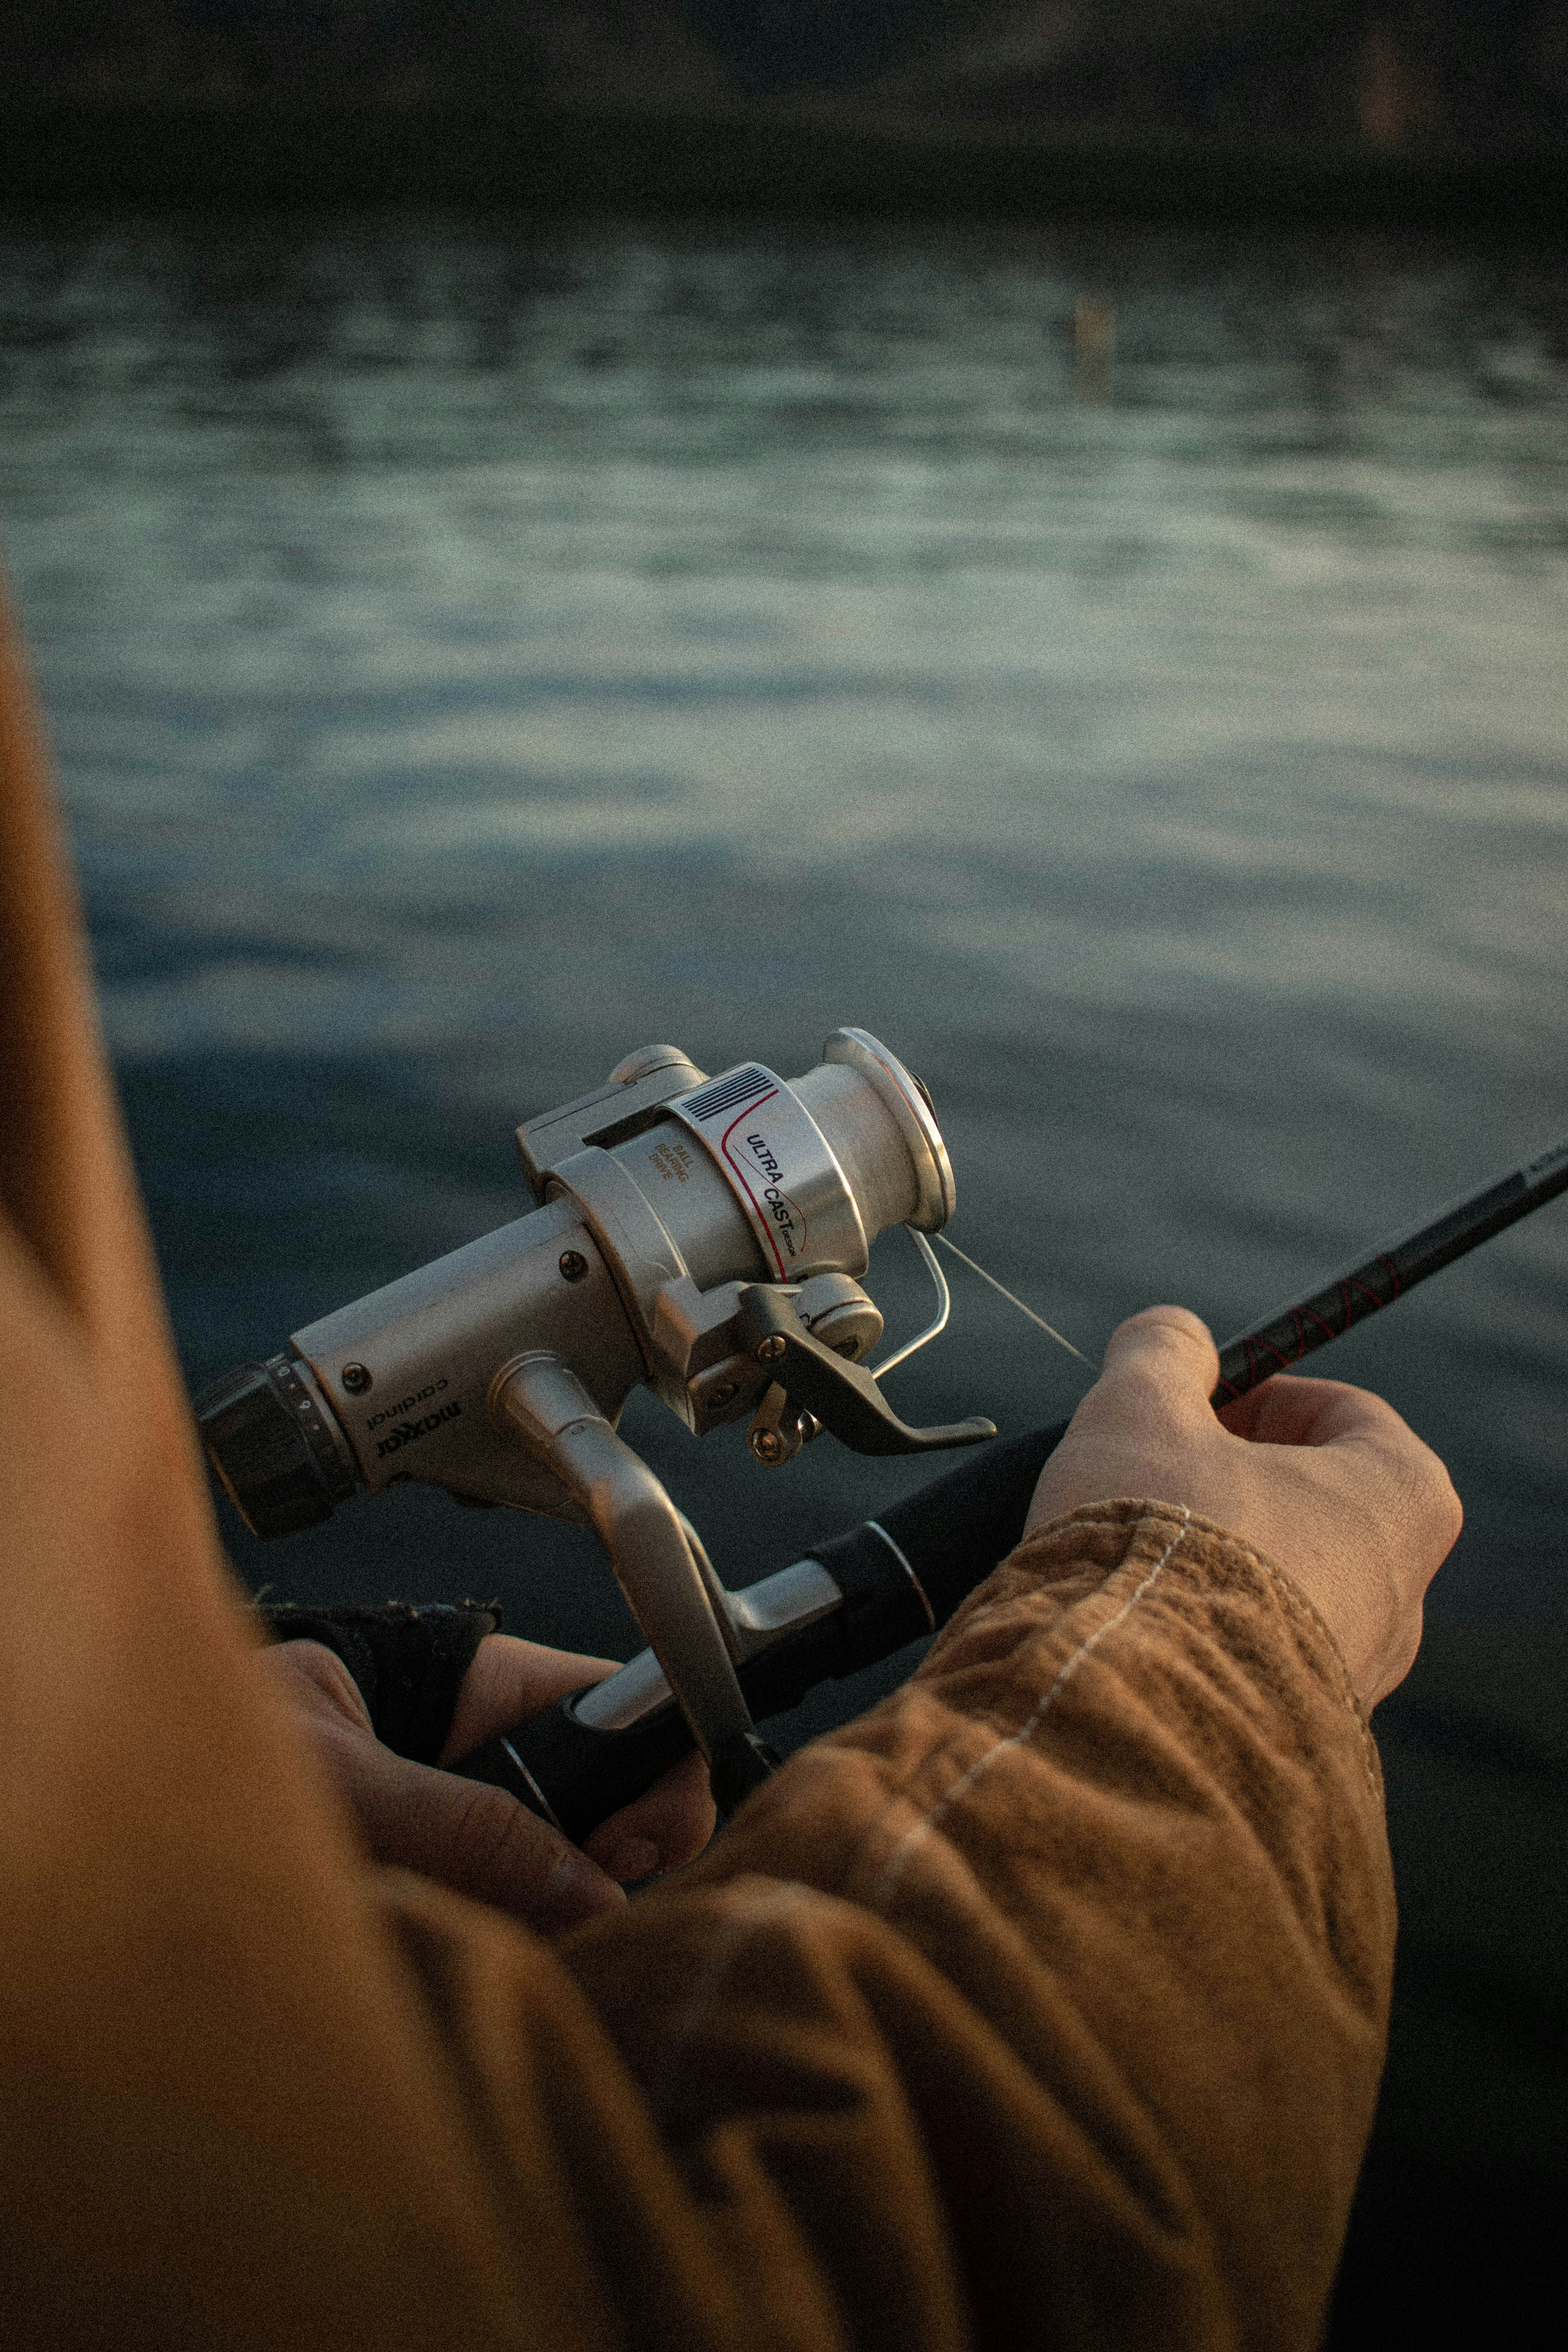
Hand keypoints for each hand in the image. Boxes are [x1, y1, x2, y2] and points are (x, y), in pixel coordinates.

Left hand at [260, 1633, 715, 1934]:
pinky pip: (507, 1942)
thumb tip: (587, 1892)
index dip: (658, 1780)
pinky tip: (452, 1971)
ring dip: (537, 1933)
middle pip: (612, 1820)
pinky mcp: (447, 1908)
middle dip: (600, 1880)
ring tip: (470, 1949)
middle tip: (555, 1923)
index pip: (630, 1714)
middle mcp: (499, 1767)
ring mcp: (475, 1842)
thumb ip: (457, 1825)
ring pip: (564, 1897)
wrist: (121, 1806)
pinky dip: (493, 1964)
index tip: (625, 1850)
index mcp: (492, 1694)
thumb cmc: (219, 1742)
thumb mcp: (336, 1775)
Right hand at [1025, 1306, 1461, 1707]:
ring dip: (1214, 1557)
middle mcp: (1403, 1594)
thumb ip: (1160, 1353)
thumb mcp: (1140, 1409)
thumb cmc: (1159, 1545)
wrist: (1136, 1712)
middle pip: (1318, 1502)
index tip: (1198, 1403)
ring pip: (1284, 1585)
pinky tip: (1136, 1624)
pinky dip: (1203, 1632)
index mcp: (1401, 1499)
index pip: (1348, 1414)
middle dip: (1232, 1478)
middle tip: (1155, 1472)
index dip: (1263, 1394)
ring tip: (1131, 1554)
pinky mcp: (1302, 1735)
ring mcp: (1357, 1676)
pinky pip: (1255, 1661)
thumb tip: (1174, 1335)